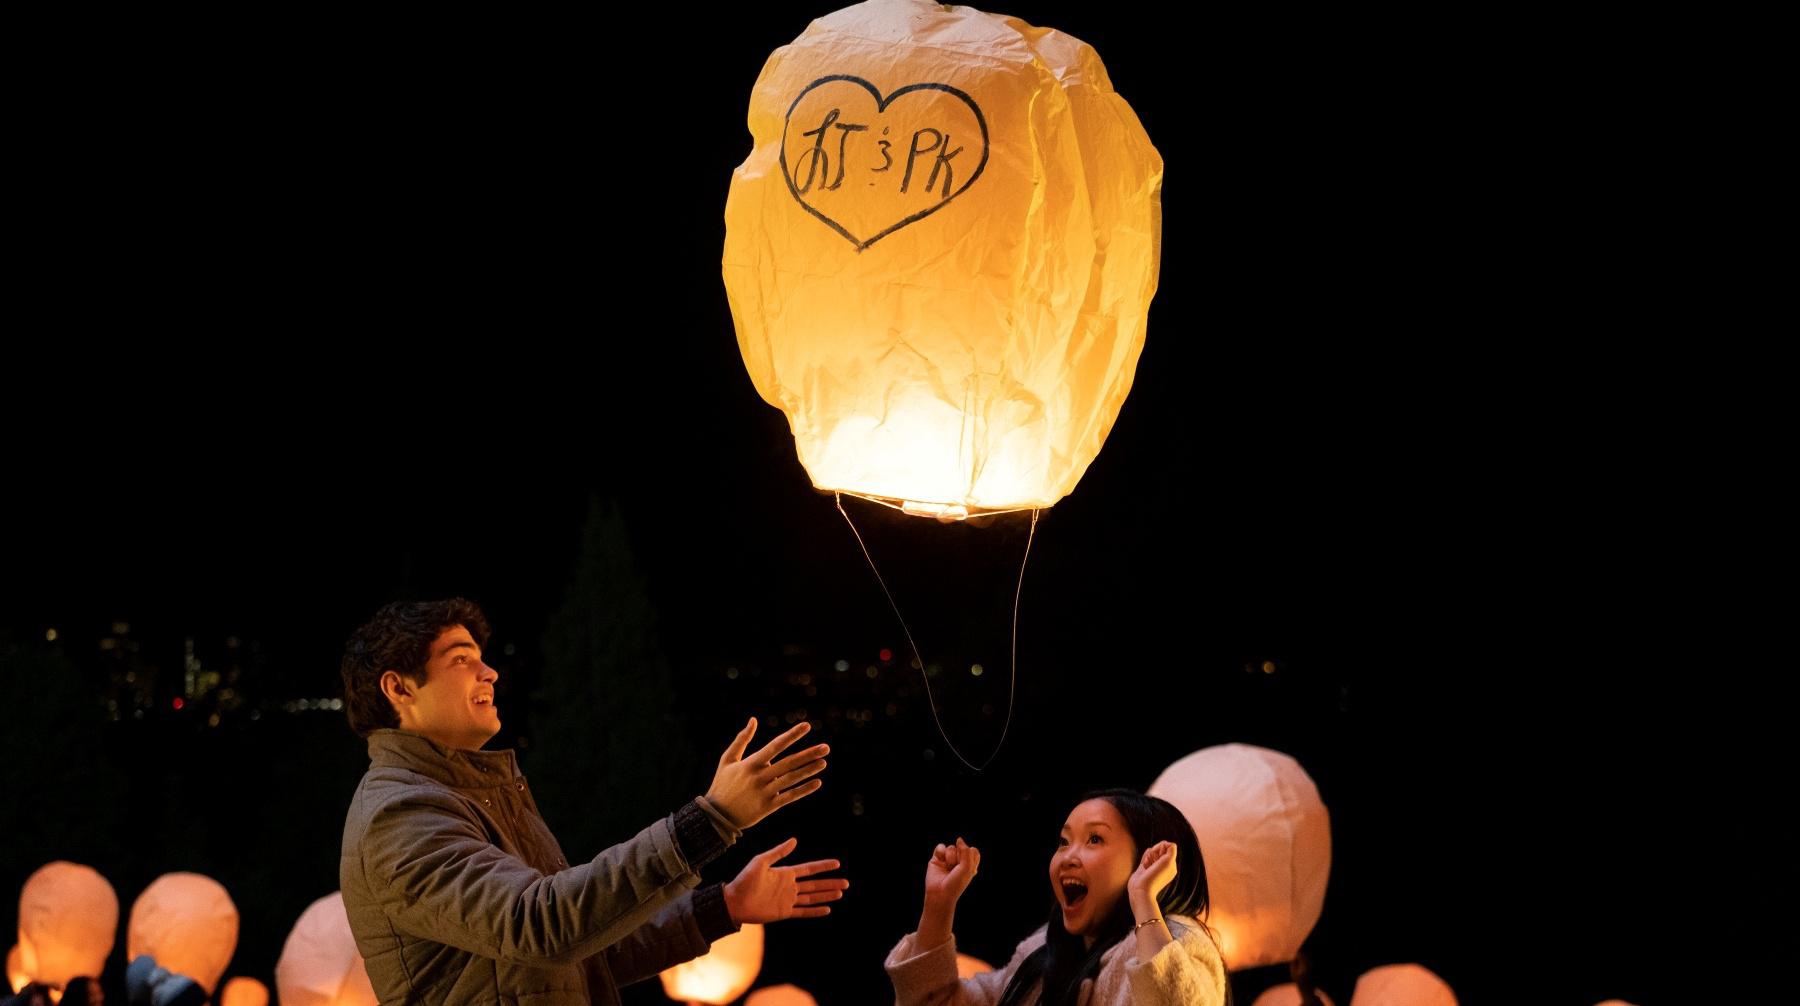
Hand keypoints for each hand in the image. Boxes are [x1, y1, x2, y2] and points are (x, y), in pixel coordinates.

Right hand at [705, 717, 828, 828]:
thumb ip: (741, 739)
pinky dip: (803, 790)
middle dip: (808, 754)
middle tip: (826, 747)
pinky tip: (817, 783)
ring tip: (824, 762)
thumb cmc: (722, 784)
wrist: (717, 816)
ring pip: (791, 779)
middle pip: (788, 763)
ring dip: (808, 770)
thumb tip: (753, 720)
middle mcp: (759, 777)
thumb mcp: (727, 759)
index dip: (792, 735)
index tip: (807, 726)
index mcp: (750, 763)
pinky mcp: (768, 807)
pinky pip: (789, 797)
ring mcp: (764, 792)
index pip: (775, 746)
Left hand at [723, 837, 847, 922]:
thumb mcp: (761, 862)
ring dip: (826, 895)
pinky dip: (815, 911)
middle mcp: (789, 886)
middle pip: (815, 884)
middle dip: (830, 883)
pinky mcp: (784, 912)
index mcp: (785, 873)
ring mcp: (788, 900)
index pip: (809, 869)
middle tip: (846, 883)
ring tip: (840, 893)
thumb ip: (778, 852)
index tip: (837, 863)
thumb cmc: (744, 880)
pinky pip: (803, 911)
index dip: (823, 866)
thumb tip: (795, 840)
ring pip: (812, 897)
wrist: (734, 902)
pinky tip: (826, 909)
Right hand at [922, 837, 980, 909]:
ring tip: (948, 868)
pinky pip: (940, 847)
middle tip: (956, 870)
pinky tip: (941, 861)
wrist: (940, 893)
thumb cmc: (956, 883)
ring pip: (951, 848)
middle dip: (959, 858)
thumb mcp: (967, 867)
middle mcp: (959, 862)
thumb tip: (959, 839)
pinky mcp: (937, 858)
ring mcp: (947, 860)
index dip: (970, 856)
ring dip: (950, 858)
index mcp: (970, 865)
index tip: (966, 868)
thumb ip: (966, 850)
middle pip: (962, 848)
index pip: (973, 851)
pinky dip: (941, 853)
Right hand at [1127, 840, 1177, 905]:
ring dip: (1149, 856)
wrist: (1142, 890)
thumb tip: (1165, 843)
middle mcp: (1164, 866)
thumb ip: (1171, 849)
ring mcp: (1154, 867)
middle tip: (1152, 862)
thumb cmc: (1155, 877)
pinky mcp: (1144, 868)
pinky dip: (1145, 856)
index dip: (1163, 847)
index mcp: (1171, 865)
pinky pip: (1146, 856)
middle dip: (1155, 852)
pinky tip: (1145, 864)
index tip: (1159, 856)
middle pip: (1160, 849)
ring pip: (1152, 852)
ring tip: (1147, 865)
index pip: (1169, 847)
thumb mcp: (1168, 862)